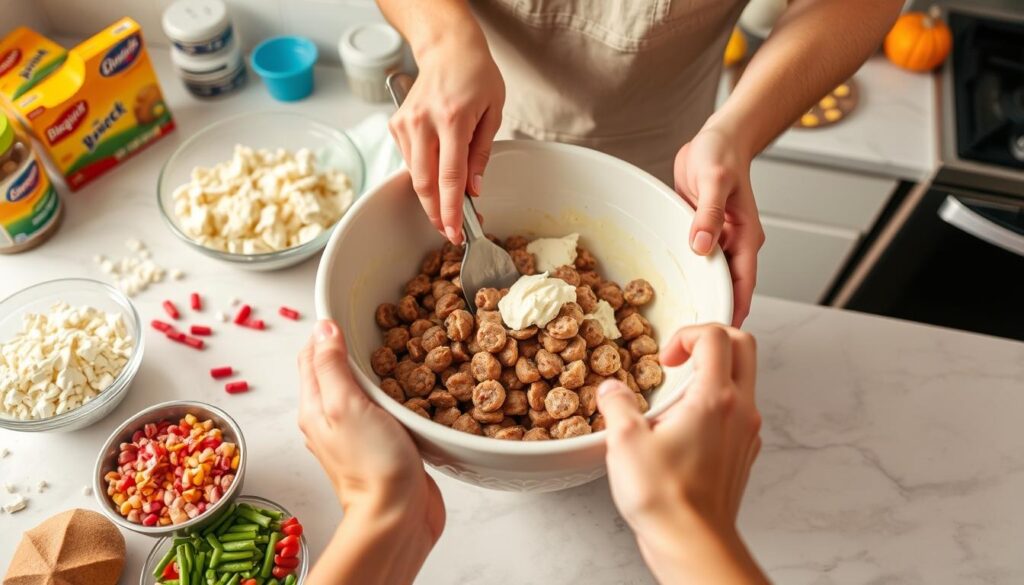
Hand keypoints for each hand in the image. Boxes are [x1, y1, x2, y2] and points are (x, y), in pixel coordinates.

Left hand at [298, 320, 443, 583]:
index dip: (326, 330)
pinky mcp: (386, 445)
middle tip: (382, 323)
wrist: (397, 517)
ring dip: (379, 369)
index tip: (351, 308)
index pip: (311, 355)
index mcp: (315, 406)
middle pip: (336, 370)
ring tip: (402, 347)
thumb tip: (323, 327)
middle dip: (354, 345)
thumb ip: (331, 366)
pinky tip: (414, 387)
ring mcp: (359, 433)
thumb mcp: (344, 405)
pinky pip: (386, 410)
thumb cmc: (370, 464)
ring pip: (363, 390)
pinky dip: (396, 393)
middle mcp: (332, 419)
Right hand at [388, 30, 504, 244]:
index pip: (450, 177)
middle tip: (450, 231)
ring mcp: (406, 123)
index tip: (454, 231)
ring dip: (432, 196)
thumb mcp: (494, 112)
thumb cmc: (476, 76)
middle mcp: (424, 122)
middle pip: (424, 183)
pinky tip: (439, 173)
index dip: (452, 210)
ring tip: (452, 204)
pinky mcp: (397, 125)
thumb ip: (482, 153)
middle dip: (437, 213)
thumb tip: (474, 189)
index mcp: (452, 119)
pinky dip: (425, 174)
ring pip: (414, 176)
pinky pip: (410, 161)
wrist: (448, 48)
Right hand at [598, 324, 765, 583]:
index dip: (687, 335)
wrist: (692, 543)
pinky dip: (716, 405)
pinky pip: (739, 412)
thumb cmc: (665, 499)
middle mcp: (740, 411)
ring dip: (713, 374)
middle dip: (710, 341)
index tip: (665, 356)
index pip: (716, 336)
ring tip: (676, 397)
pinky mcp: (743, 453)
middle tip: (680, 358)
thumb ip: (616, 404)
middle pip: (744, 348)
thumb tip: (612, 390)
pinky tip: (685, 427)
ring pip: (744, 380)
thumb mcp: (624, 442)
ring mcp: (747, 433)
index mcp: (714, 399)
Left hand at [675, 125, 765, 325]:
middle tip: (692, 346)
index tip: (719, 337)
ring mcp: (716, 243)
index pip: (742, 284)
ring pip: (709, 280)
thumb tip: (701, 246)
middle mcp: (733, 246)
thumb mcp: (713, 181)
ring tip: (679, 330)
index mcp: (745, 238)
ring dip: (698, 298)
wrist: (716, 139)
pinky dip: (686, 279)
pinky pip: (694, 264)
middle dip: (713, 313)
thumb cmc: (720, 155)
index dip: (731, 310)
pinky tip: (669, 295)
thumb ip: (708, 214)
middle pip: (727, 289)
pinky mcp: (700, 237)